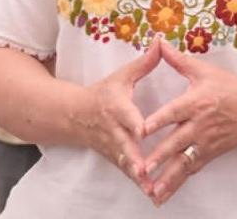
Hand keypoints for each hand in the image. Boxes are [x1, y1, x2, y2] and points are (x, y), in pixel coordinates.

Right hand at [71, 39, 161, 193]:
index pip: (125, 115)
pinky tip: (152, 194)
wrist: (75, 116)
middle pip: (124, 145)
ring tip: (152, 188)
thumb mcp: (122, 76)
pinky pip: (127, 172)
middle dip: (134, 158)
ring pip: (125, 163)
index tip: (142, 130)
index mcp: (116, 107)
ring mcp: (113, 147)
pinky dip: (137, 183)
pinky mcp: (116, 159)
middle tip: (145, 169)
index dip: (134, 123)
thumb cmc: (104, 93)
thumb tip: (161, 42)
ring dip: (137, 176)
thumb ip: (144, 63)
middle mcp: (113, 130)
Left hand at [139, 40, 236, 205]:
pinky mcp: (209, 154)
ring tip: (151, 189)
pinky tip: (164, 193)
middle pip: (177, 142)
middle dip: (160, 156)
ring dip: (167, 176)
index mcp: (197, 102)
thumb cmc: (230, 88)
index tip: (143, 129)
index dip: (159, 120)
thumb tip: (159, 42)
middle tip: (143, 167)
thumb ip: (178, 60)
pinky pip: (191, 170)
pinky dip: (178, 182)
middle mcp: (200, 125)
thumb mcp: (204, 71)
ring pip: (183, 162)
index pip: (175, 112)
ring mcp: (205, 143)